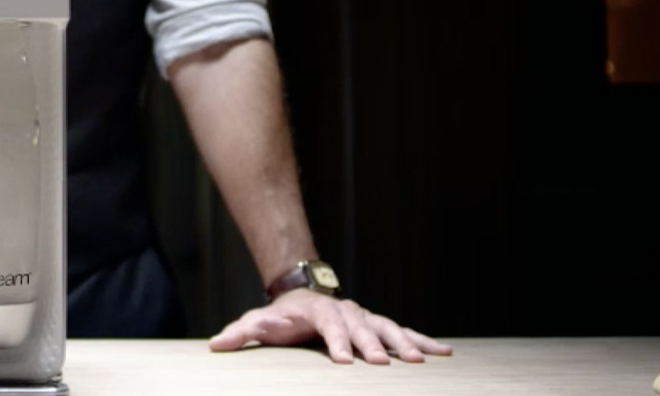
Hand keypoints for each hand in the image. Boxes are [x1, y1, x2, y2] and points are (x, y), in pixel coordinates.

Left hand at [208, 289, 452, 363]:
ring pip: (387, 328)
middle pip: (361, 327)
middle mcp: (346, 313)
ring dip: (403, 344)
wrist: (303, 297)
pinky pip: (403, 332)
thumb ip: (239, 333)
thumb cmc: (280, 318)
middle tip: (384, 363)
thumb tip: (216, 345)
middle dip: (373, 345)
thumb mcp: (257, 322)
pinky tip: (444, 353)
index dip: (336, 342)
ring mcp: (364, 318)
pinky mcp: (378, 326)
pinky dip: (424, 341)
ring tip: (420, 360)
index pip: (328, 325)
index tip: (344, 360)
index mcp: (318, 313)